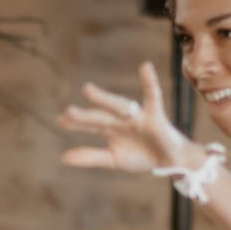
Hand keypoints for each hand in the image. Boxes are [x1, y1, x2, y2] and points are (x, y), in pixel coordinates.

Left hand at [59, 61, 195, 174]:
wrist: (170, 162)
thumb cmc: (142, 156)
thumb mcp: (114, 159)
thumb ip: (91, 157)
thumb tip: (63, 158)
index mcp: (110, 129)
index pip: (90, 125)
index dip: (76, 124)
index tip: (60, 121)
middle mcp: (120, 119)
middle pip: (101, 116)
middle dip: (86, 116)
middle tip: (68, 112)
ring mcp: (137, 116)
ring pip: (118, 106)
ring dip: (104, 99)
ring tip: (87, 91)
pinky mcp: (155, 115)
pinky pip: (153, 96)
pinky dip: (150, 82)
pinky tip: (145, 67)